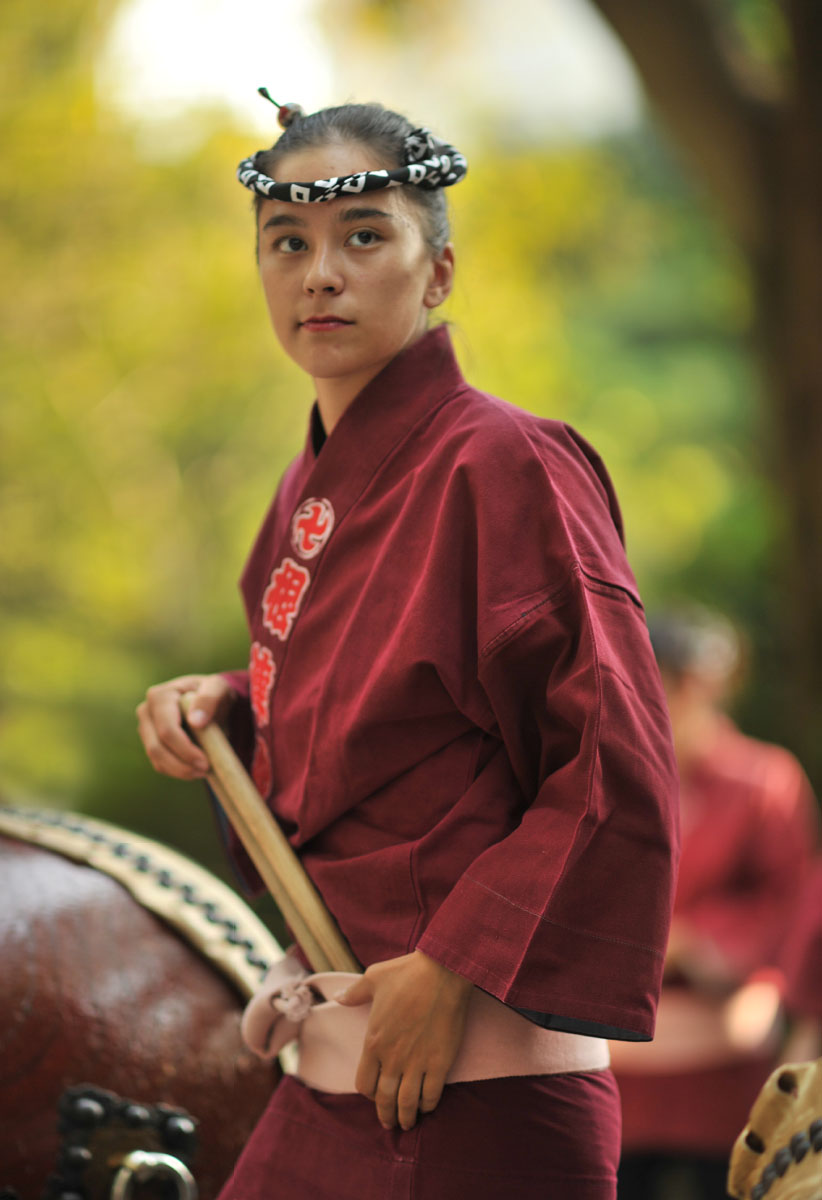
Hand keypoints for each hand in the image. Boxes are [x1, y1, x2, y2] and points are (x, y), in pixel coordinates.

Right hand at [136, 673, 235, 779]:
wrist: (208, 700)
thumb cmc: (214, 692)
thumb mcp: (219, 688)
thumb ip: (209, 699)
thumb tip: (195, 721)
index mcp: (160, 696)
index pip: (167, 730)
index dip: (185, 749)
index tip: (205, 762)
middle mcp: (146, 711)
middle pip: (157, 747)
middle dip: (182, 764)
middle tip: (205, 770)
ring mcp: (145, 728)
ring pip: (156, 758)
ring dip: (180, 770)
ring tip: (203, 771)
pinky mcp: (150, 742)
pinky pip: (159, 764)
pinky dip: (177, 771)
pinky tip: (195, 769)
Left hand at [335, 950, 472, 1130]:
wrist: (442, 972)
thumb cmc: (406, 973)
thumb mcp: (373, 978)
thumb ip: (354, 993)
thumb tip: (337, 997)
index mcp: (373, 1041)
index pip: (364, 1083)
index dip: (368, 1093)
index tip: (374, 1094)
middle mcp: (392, 1058)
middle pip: (384, 1099)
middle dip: (386, 1115)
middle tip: (390, 1123)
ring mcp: (417, 1062)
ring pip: (407, 1103)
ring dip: (406, 1117)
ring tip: (408, 1123)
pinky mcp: (439, 1063)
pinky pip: (431, 1094)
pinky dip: (428, 1105)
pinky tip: (427, 1105)